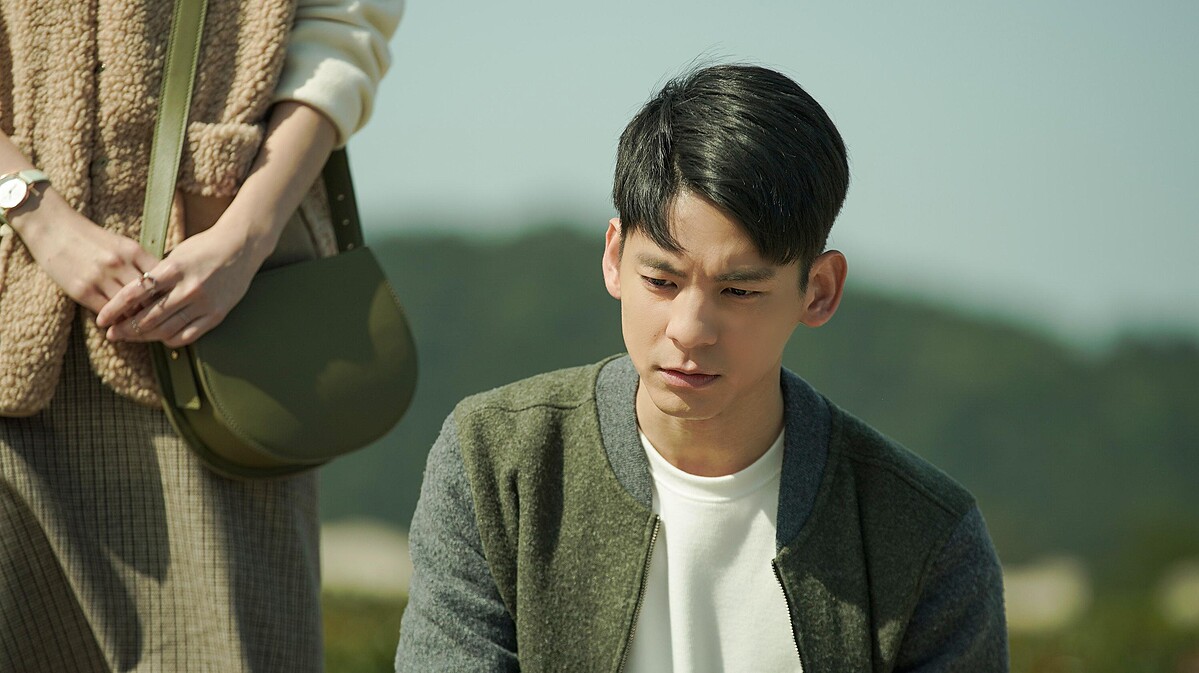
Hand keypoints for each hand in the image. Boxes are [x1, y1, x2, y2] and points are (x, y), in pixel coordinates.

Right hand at [17, 204, 160, 314]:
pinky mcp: (82, 290)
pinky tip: (121, 325)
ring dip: (137, 320)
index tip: (174, 304)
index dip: (170, 293)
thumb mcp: (121, 244)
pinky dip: (116, 320)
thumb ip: (141, 262)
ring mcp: (100, 278)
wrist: (52, 227)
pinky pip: (107, 312)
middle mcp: (119, 264)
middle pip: (148, 296)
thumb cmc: (91, 237)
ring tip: (143, 328)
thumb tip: (163, 285)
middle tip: (164, 323)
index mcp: (133, 251)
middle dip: (157, 311)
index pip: (162, 279)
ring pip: (129, 308)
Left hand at [96, 221, 263, 347]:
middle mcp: (188, 288)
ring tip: (131, 337)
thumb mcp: (177, 254)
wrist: (242, 246)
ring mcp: (204, 303)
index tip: (102, 319)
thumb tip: (132, 295)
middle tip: (111, 334)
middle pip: (148, 317)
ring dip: (144, 336)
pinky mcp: (216, 314)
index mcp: (174, 269)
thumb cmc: (205, 247)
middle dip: (125, 328)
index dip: (114, 308)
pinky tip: (161, 336)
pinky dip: (170, 339)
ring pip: (166, 330)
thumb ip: (157, 275)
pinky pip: (187, 336)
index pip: (135, 294)